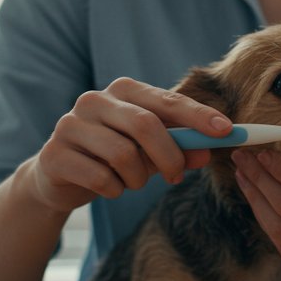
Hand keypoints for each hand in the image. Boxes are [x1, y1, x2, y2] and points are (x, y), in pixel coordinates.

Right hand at [25, 77, 231, 212]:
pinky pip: (101, 178)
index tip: (226, 130)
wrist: (60, 175)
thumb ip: (179, 148)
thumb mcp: (151, 151)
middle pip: (145, 124)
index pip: (167, 100)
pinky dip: (115, 189)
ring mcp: (70, 125)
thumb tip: (208, 152)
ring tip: (132, 181)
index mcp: (123, 91)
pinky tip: (110, 187)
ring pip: (123, 155)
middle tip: (177, 176)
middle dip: (170, 156)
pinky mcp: (55, 154)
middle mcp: (95, 100)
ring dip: (138, 178)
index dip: (198, 115)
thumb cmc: (113, 156)